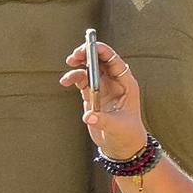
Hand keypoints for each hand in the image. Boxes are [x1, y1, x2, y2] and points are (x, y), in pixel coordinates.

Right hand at [58, 39, 147, 159]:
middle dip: (88, 54)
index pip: (115, 62)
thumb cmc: (127, 135)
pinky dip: (73, 77)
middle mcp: (114, 82)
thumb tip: (88, 116)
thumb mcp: (117, 127)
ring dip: (79, 62)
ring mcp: (102, 87)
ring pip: (90, 68)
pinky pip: (81, 80)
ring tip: (69, 62)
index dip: (103, 52)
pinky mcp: (92, 95)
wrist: (122, 146)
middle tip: (75, 54)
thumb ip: (103, 120)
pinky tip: (65, 81)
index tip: (89, 46)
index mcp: (126, 84)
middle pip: (101, 60)